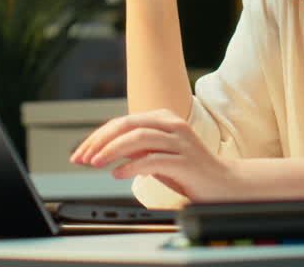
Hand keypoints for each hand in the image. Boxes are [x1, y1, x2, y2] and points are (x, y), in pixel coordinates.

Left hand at [69, 109, 242, 202]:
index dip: (97, 137)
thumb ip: (133, 149)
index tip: (79, 152)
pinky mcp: (186, 161)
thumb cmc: (187, 170)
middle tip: (82, 157)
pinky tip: (118, 174)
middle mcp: (172, 125)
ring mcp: (180, 141)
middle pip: (128, 125)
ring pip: (139, 137)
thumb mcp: (155, 155)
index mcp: (162, 118)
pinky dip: (132, 166)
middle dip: (100, 141)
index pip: (122, 122)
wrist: (224, 184)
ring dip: (112, 150)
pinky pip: (153, 160)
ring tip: (96, 163)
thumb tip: (101, 151)